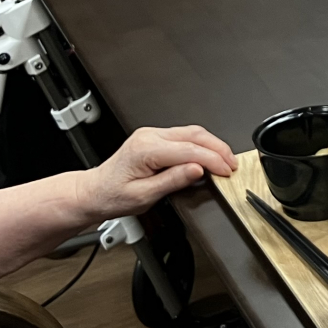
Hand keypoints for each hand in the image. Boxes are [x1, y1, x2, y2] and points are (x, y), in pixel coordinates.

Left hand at [80, 125, 236, 218]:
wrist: (95, 192)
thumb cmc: (113, 196)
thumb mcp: (144, 196)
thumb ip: (172, 180)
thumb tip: (197, 170)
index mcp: (146, 149)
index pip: (189, 150)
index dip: (213, 160)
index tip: (226, 171)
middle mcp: (149, 136)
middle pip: (195, 135)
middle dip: (218, 149)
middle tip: (232, 165)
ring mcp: (152, 134)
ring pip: (192, 132)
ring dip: (212, 145)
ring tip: (225, 161)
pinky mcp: (155, 137)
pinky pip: (184, 135)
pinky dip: (201, 145)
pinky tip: (210, 156)